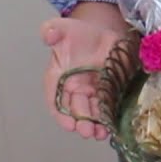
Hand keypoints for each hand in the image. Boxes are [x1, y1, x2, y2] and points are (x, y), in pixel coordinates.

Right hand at [41, 17, 122, 139]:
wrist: (100, 32)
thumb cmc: (77, 34)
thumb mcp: (63, 28)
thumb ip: (52, 30)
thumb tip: (48, 34)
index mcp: (58, 77)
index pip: (55, 99)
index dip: (61, 114)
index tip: (68, 124)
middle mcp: (74, 89)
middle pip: (76, 109)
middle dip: (81, 122)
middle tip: (87, 131)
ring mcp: (92, 92)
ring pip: (92, 113)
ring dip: (95, 125)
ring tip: (101, 134)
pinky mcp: (109, 91)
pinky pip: (107, 107)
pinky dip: (109, 118)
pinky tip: (111, 126)